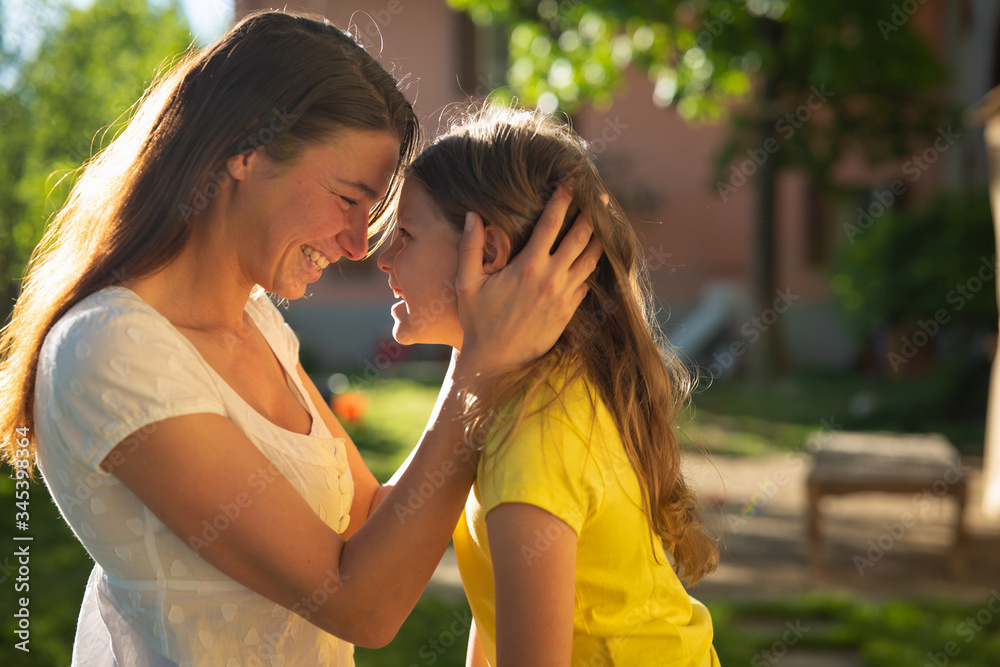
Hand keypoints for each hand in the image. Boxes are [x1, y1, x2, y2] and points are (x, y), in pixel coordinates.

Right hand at [455, 186, 602, 374]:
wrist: (495, 362)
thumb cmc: (478, 321)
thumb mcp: (467, 283)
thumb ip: (470, 247)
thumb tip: (472, 216)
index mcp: (527, 267)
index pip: (551, 224)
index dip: (563, 200)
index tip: (570, 183)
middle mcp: (551, 279)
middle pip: (581, 237)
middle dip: (592, 214)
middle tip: (600, 197)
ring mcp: (563, 296)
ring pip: (591, 260)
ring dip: (600, 239)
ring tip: (606, 223)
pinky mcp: (569, 312)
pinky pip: (588, 283)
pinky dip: (594, 267)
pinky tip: (597, 256)